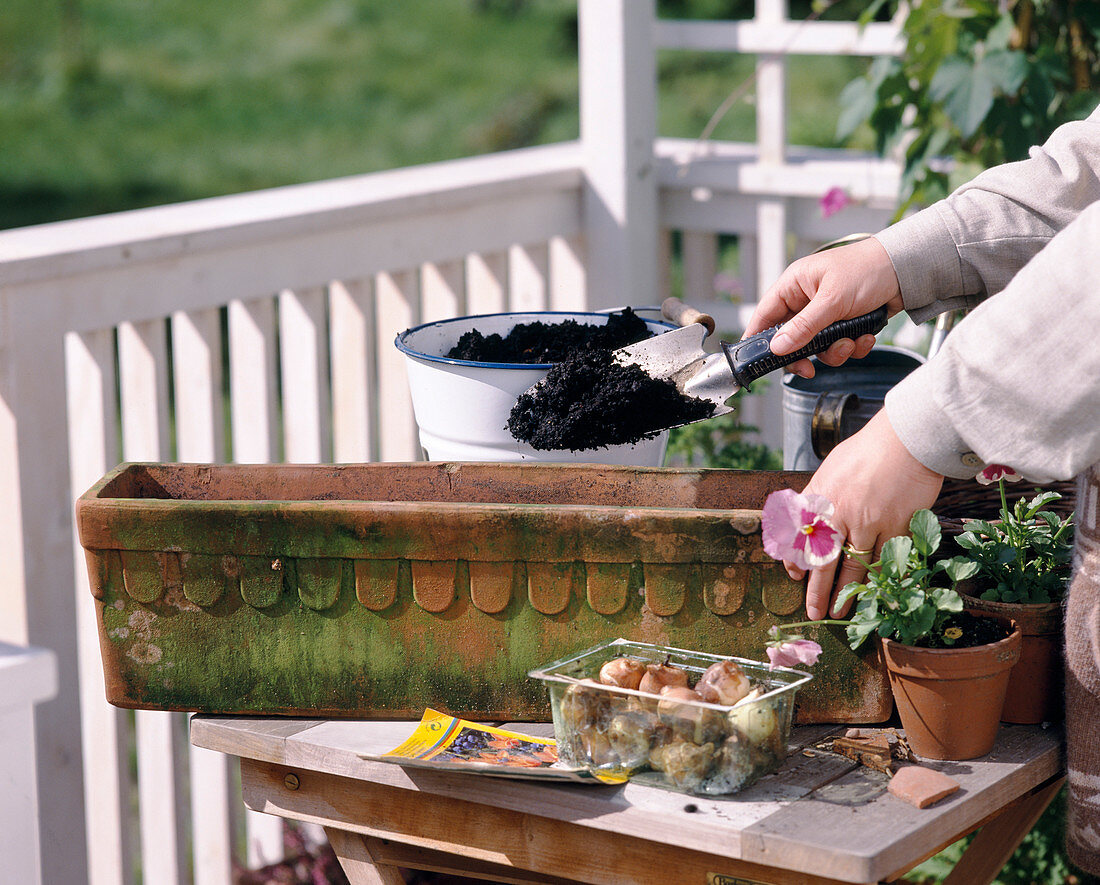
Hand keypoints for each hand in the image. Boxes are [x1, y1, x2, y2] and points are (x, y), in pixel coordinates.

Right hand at [743, 237, 903, 378]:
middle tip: (809, 368)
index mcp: (795, 285)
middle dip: (805, 354)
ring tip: (851, 342)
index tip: (757, 361)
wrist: (909, 270)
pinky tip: (866, 337)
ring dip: (835, 352)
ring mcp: (826, 314)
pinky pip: (839, 346)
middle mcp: (807, 300)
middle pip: (790, 338)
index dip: (758, 338)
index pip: (765, 315)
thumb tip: (777, 347)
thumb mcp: (833, 300)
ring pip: (817, 347)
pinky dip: (853, 347)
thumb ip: (804, 326)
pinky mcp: (845, 323)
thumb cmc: (868, 270)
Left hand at [783, 410, 944, 619]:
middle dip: (817, 590)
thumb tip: (801, 522)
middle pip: (824, 560)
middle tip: (813, 612)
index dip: (795, 559)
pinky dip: (879, 579)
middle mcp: (839, 512)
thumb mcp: (830, 469)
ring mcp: (869, 521)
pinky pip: (885, 560)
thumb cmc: (868, 451)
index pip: (800, 537)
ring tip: (841, 613)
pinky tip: (875, 594)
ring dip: (847, 593)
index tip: (793, 574)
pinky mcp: (896, 526)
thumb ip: (816, 496)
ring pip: (855, 567)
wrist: (906, 439)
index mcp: (820, 497)